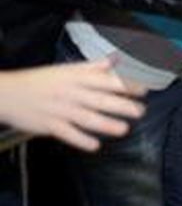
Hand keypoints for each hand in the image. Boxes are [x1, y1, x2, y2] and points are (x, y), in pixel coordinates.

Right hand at [0, 60, 144, 150]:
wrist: (8, 93)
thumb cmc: (40, 80)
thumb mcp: (66, 69)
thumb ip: (93, 66)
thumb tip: (115, 60)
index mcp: (76, 78)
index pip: (106, 81)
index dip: (126, 85)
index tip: (143, 89)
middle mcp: (71, 93)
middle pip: (100, 99)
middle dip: (122, 106)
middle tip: (140, 111)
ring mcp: (60, 110)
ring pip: (87, 118)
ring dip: (107, 124)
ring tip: (124, 129)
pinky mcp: (50, 125)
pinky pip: (68, 134)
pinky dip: (81, 140)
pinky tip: (95, 145)